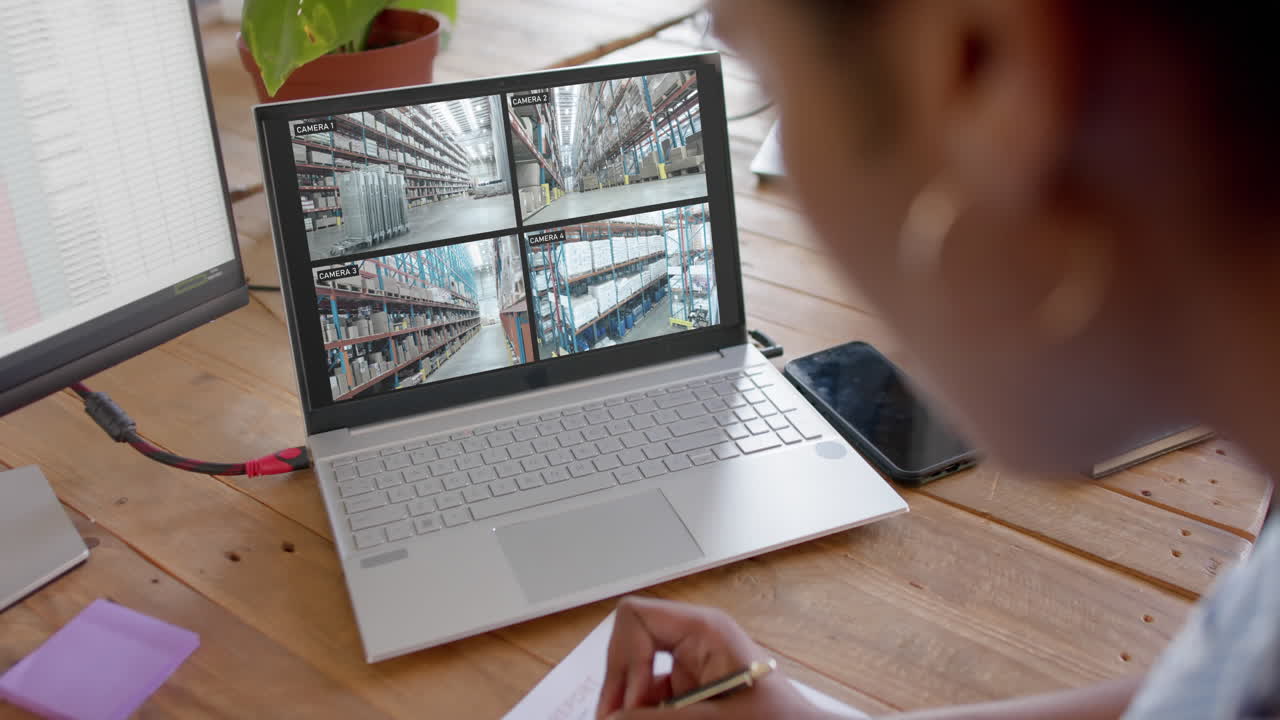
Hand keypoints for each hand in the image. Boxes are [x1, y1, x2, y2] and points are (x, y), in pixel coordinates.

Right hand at [597, 596, 823, 719]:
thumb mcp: (713, 719)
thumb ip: (657, 719)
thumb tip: (611, 718)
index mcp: (704, 630)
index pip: (636, 616)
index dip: (624, 659)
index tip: (629, 703)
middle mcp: (693, 640)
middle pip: (629, 645)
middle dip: (619, 686)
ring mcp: (690, 665)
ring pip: (635, 675)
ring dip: (629, 704)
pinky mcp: (690, 690)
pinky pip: (651, 694)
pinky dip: (643, 712)